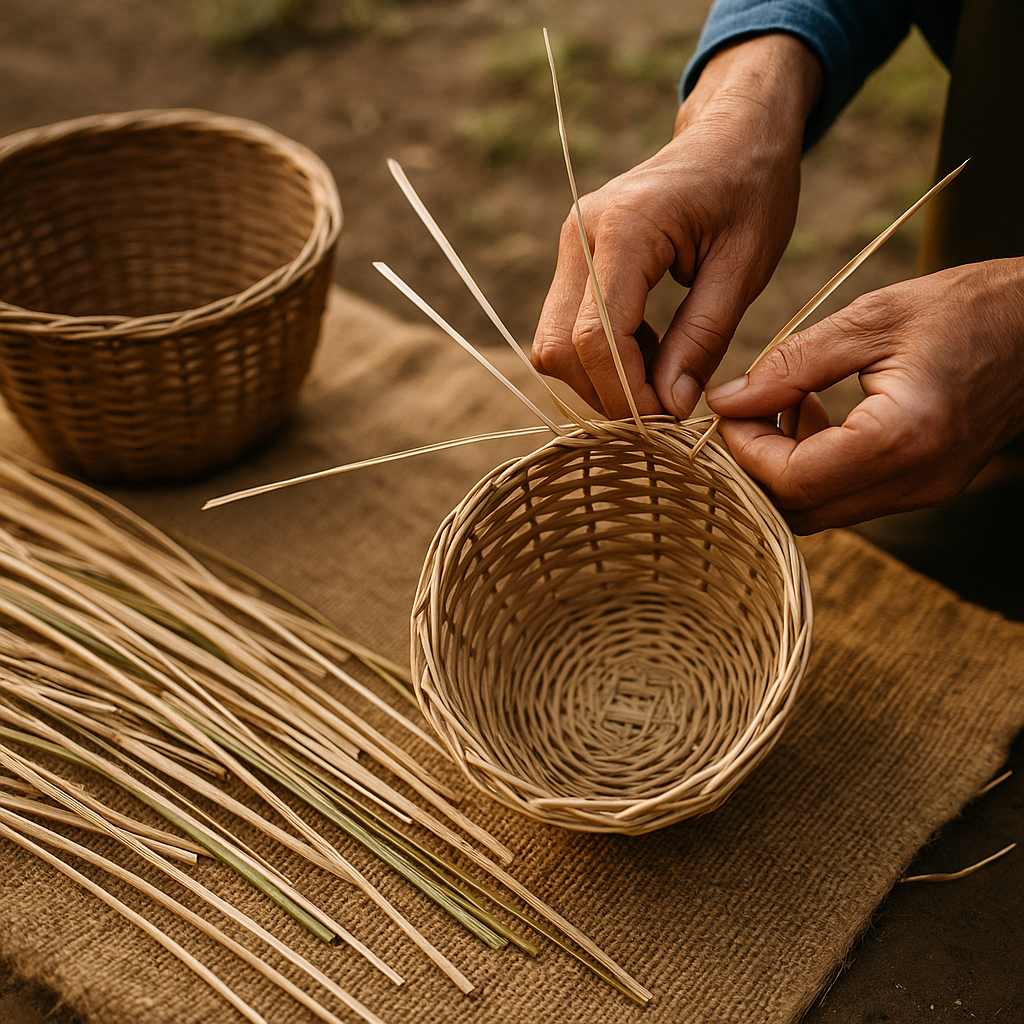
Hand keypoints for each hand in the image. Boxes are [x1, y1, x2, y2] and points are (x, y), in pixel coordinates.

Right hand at [531, 33, 820, 419]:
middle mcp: (581, 235)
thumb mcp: (744, 268)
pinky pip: (566, 327)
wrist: (734, 132)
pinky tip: (649, 349)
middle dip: (607, 393)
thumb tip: (671, 407)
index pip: (598, 337)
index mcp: (626, 228)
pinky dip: (602, 356)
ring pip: (554, 345)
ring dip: (601, 378)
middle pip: (559, 348)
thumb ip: (702, 338)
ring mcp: (571, 244)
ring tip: (662, 374)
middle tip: (666, 409)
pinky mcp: (574, 257)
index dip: (627, 392)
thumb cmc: (752, 189)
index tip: (671, 418)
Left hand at [706, 259, 1023, 532]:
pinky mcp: (926, 486)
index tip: (730, 408)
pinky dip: (817, 466)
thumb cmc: (969, 308)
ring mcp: (926, 491)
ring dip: (785, 467)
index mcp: (903, 437)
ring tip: (788, 401)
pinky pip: (850, 496)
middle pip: (800, 510)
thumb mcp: (871, 318)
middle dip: (757, 466)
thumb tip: (726, 402)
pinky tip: (818, 412)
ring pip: (822, 510)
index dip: (745, 450)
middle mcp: (917, 480)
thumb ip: (791, 365)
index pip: (792, 480)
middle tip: (748, 410)